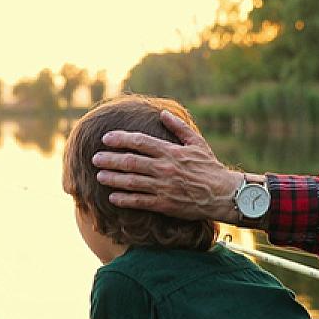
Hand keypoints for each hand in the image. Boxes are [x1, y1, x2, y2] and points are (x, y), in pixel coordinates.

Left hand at [92, 110, 243, 222]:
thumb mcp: (197, 143)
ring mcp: (164, 187)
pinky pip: (140, 201)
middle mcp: (164, 168)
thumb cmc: (210, 168)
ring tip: (99, 176)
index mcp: (171, 152)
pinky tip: (112, 197)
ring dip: (113, 178)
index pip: (140, 142)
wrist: (223, 194)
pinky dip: (124, 199)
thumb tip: (162, 114)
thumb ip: (179, 128)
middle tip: (95, 158)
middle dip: (110, 159)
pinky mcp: (165, 204)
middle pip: (130, 161)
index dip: (120, 139)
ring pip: (131, 182)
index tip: (106, 139)